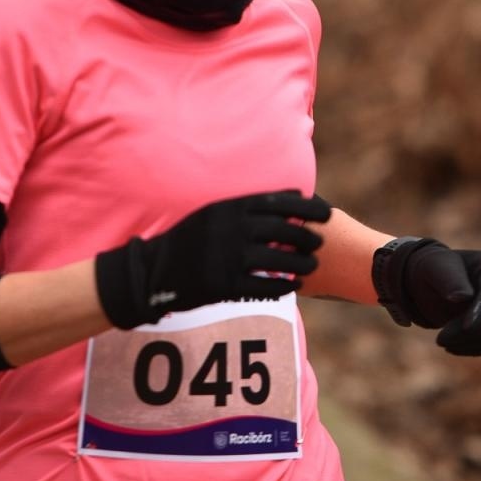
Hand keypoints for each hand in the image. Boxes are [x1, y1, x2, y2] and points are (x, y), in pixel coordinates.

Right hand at [95, 190, 330, 329]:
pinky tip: (293, 285)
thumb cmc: (190, 239)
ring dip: (300, 262)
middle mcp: (231, 229)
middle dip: (306, 236)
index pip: (278, 203)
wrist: (155, 270)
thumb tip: (289, 195)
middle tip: (319, 242)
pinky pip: (263, 285)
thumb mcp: (214, 212)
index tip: (326, 212)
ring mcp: (228, 257)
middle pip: (283, 230)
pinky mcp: (224, 284)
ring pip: (277, 259)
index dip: (307, 208)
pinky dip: (282, 285)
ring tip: (311, 264)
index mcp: (230, 207)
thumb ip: (247, 205)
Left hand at [375, 239, 480, 355]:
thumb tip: (464, 297)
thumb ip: (449, 280)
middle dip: (470, 332)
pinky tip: (452, 347)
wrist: (429, 283)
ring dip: (471, 343)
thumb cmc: (431, 270)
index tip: (467, 326)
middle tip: (440, 339)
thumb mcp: (434, 268)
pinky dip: (474, 349)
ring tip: (442, 342)